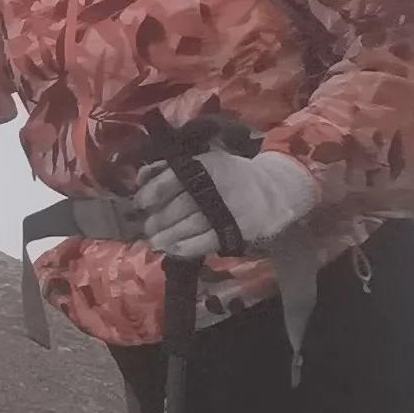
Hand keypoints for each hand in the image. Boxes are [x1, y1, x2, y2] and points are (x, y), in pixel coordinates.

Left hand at [131, 145, 318, 257]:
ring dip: (167, 236)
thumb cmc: (230, 175)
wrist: (274, 189)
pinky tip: (172, 250)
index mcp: (204, 166)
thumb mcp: (203, 162)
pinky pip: (205, 241)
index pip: (168, 181)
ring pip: (188, 226)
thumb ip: (170, 168)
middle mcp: (215, 187)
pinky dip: (186, 247)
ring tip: (154, 242)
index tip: (140, 204)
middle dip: (157, 220)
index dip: (149, 194)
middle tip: (147, 227)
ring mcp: (227, 209)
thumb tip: (139, 178)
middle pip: (176, 207)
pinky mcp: (238, 229)